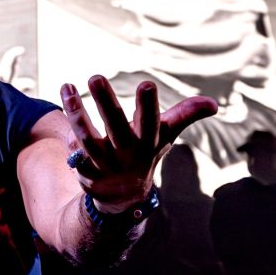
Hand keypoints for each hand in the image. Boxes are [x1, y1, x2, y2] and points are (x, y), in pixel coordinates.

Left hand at [61, 75, 217, 211]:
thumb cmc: (145, 152)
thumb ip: (185, 115)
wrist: (125, 197)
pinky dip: (69, 142)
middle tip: (95, 76)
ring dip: (76, 113)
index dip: (149, 106)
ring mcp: (105, 165)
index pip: (151, 123)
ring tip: (66, 86)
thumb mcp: (165, 136)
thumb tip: (213, 104)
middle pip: (115, 127)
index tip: (147, 84)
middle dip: (106, 102)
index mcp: (147, 142)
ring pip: (88, 138)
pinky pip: (74, 156)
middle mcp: (126, 153)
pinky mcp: (86, 173)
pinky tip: (61, 118)